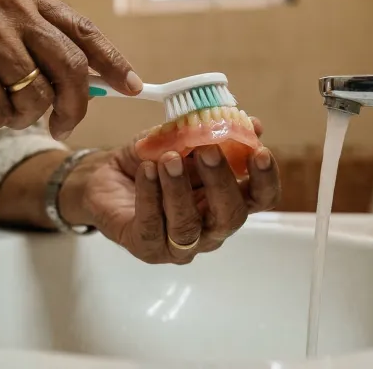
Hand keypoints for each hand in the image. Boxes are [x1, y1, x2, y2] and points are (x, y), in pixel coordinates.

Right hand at [0, 0, 141, 138]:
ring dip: (17, 117)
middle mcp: (10, 7)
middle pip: (71, 68)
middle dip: (74, 107)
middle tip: (61, 127)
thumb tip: (89, 80)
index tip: (135, 86)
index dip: (113, 62)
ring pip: (37, 97)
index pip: (82, 30)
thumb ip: (36, 43)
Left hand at [63, 117, 280, 263]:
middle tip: (208, 149)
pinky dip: (150, 194)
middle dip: (221, 181)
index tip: (259, 151)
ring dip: (179, 188)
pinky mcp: (147, 247)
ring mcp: (179, 244)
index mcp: (227, 201)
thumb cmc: (151, 161)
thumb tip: (252, 124)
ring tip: (168, 158)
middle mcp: (210, 228)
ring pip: (189, 226)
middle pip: (230, 217)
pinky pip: (152, 225)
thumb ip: (213, 134)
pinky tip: (146, 169)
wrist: (106, 176)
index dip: (265, 179)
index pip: (260, 199)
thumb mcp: (181, 140)